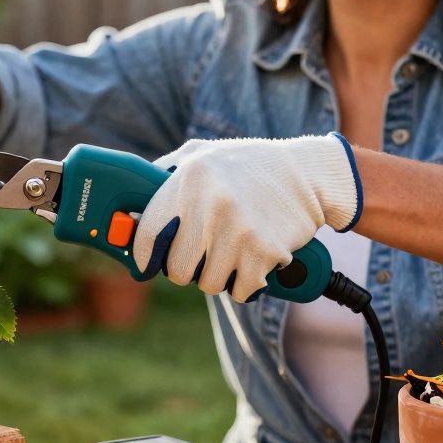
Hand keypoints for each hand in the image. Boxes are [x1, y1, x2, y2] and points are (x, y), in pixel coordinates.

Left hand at [131, 133, 361, 302]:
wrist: (310, 175)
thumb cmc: (250, 164)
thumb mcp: (202, 152)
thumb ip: (165, 172)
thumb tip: (132, 201)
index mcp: (188, 178)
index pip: (148, 235)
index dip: (145, 256)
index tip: (147, 263)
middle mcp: (209, 204)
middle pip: (177, 269)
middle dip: (187, 268)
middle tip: (201, 255)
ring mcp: (238, 230)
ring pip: (209, 284)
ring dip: (219, 275)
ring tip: (232, 251)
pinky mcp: (264, 252)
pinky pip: (241, 290)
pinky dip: (247, 283)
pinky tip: (254, 259)